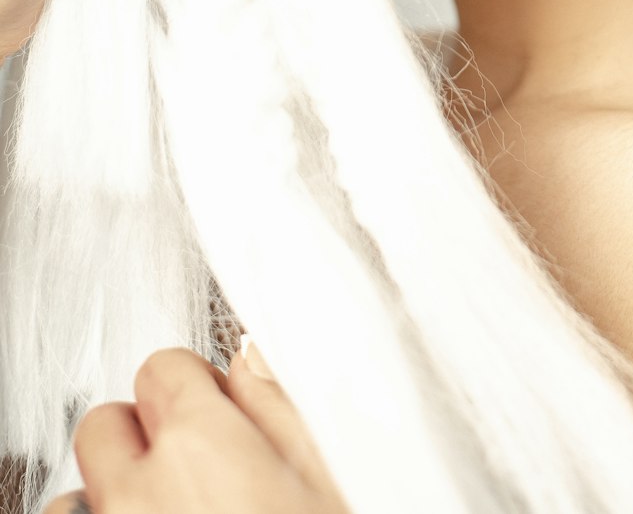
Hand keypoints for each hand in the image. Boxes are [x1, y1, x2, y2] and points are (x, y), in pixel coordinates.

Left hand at [42, 345, 350, 513]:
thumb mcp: (330, 481)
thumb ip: (283, 408)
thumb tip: (251, 358)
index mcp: (201, 446)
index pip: (164, 367)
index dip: (195, 387)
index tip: (218, 412)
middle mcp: (138, 492)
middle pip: (105, 423)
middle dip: (144, 434)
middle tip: (195, 467)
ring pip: (79, 493)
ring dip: (114, 497)